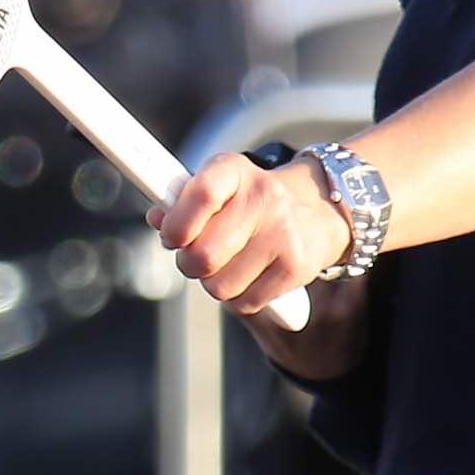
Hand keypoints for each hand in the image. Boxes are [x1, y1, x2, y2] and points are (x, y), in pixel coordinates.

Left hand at [147, 152, 351, 319]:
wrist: (318, 209)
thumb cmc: (249, 202)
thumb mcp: (219, 186)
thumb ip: (182, 202)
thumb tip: (157, 219)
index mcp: (235, 170)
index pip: (202, 194)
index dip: (176, 224)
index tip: (170, 237)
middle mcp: (263, 198)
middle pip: (203, 255)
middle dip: (189, 263)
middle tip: (195, 258)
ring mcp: (283, 233)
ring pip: (219, 286)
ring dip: (213, 283)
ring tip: (227, 266)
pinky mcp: (297, 267)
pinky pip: (244, 303)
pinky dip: (238, 298)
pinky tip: (248, 277)